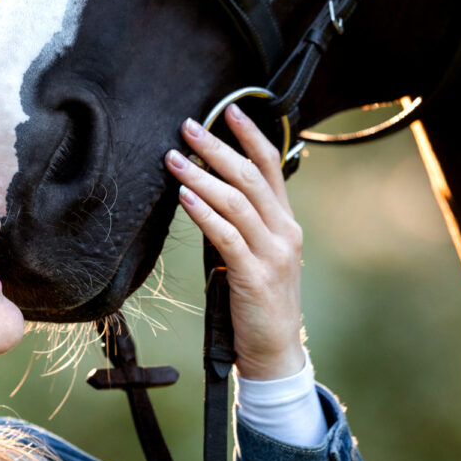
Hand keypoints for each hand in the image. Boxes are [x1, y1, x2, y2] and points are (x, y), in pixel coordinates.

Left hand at [164, 104, 305, 380]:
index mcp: (286, 223)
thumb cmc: (258, 301)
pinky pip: (228, 236)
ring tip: (174, 159)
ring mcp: (273, 254)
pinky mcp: (255, 277)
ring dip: (202, 176)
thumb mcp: (257, 254)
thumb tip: (205, 190)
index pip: (270, 168)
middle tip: (187, 126)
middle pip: (250, 177)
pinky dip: (204, 213)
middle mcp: (285, 232)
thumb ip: (242, 224)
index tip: (228, 110)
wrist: (274, 350)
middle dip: (217, 148)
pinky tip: (184, 197)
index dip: (250, 136)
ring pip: (237, 202)